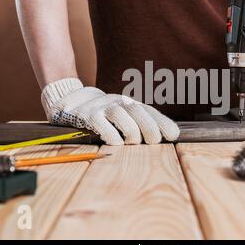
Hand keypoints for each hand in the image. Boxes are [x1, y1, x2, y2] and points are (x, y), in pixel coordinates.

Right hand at [41, 78, 179, 144]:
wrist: (70, 102)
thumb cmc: (103, 115)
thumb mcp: (123, 118)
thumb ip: (142, 125)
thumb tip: (169, 136)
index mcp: (129, 104)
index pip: (150, 111)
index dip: (163, 122)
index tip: (173, 135)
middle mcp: (118, 102)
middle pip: (138, 111)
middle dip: (150, 127)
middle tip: (153, 142)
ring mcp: (102, 107)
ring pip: (122, 115)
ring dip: (131, 132)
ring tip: (132, 142)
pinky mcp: (86, 115)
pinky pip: (101, 123)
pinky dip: (111, 135)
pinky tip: (116, 142)